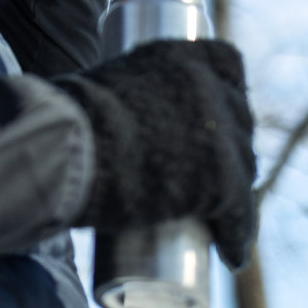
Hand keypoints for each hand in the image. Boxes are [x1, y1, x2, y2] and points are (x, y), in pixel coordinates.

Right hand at [52, 39, 257, 270]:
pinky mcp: (222, 177)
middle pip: (237, 119)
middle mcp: (208, 85)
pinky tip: (232, 254)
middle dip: (230, 144)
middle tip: (210, 173)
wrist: (63, 150)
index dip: (226, 90)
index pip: (226, 63)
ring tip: (220, 214)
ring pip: (244, 164)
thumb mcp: (101, 86)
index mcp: (179, 54)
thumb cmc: (63, 122)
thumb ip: (119, 95)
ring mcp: (219, 131)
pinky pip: (240, 211)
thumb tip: (103, 119)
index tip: (216, 115)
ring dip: (236, 189)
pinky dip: (237, 236)